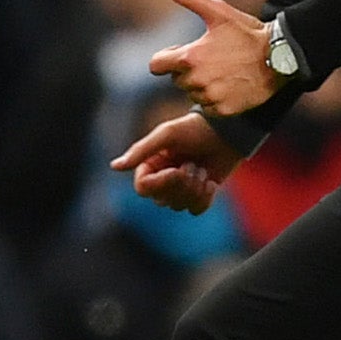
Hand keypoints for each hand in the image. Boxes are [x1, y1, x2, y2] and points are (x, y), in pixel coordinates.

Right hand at [111, 112, 242, 214]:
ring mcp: (180, 189)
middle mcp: (162, 179)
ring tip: (202, 169)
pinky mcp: (198, 196)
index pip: (143, 188)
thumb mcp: (166, 135)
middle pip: (162, 199)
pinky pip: (196, 210)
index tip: (177, 169)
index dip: (161, 182)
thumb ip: (140, 151)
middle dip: (182, 183)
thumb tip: (114, 166)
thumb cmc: (194, 129)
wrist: (227, 133)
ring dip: (195, 188)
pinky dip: (205, 198)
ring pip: (179, 206)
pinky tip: (211, 182)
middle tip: (193, 164)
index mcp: (150, 165)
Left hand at [148, 0, 287, 115]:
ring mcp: (210, 97)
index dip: (166, 58)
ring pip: (193, 93)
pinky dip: (215, 98)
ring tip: (224, 70)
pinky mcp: (224, 110)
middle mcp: (196, 81)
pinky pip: (208, 106)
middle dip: (188, 69)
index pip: (156, 65)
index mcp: (189, 57)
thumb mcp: (218, 12)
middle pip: (177, 79)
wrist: (280, 57)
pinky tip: (231, 84)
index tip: (181, 53)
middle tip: (212, 58)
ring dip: (201, 84)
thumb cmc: (247, 32)